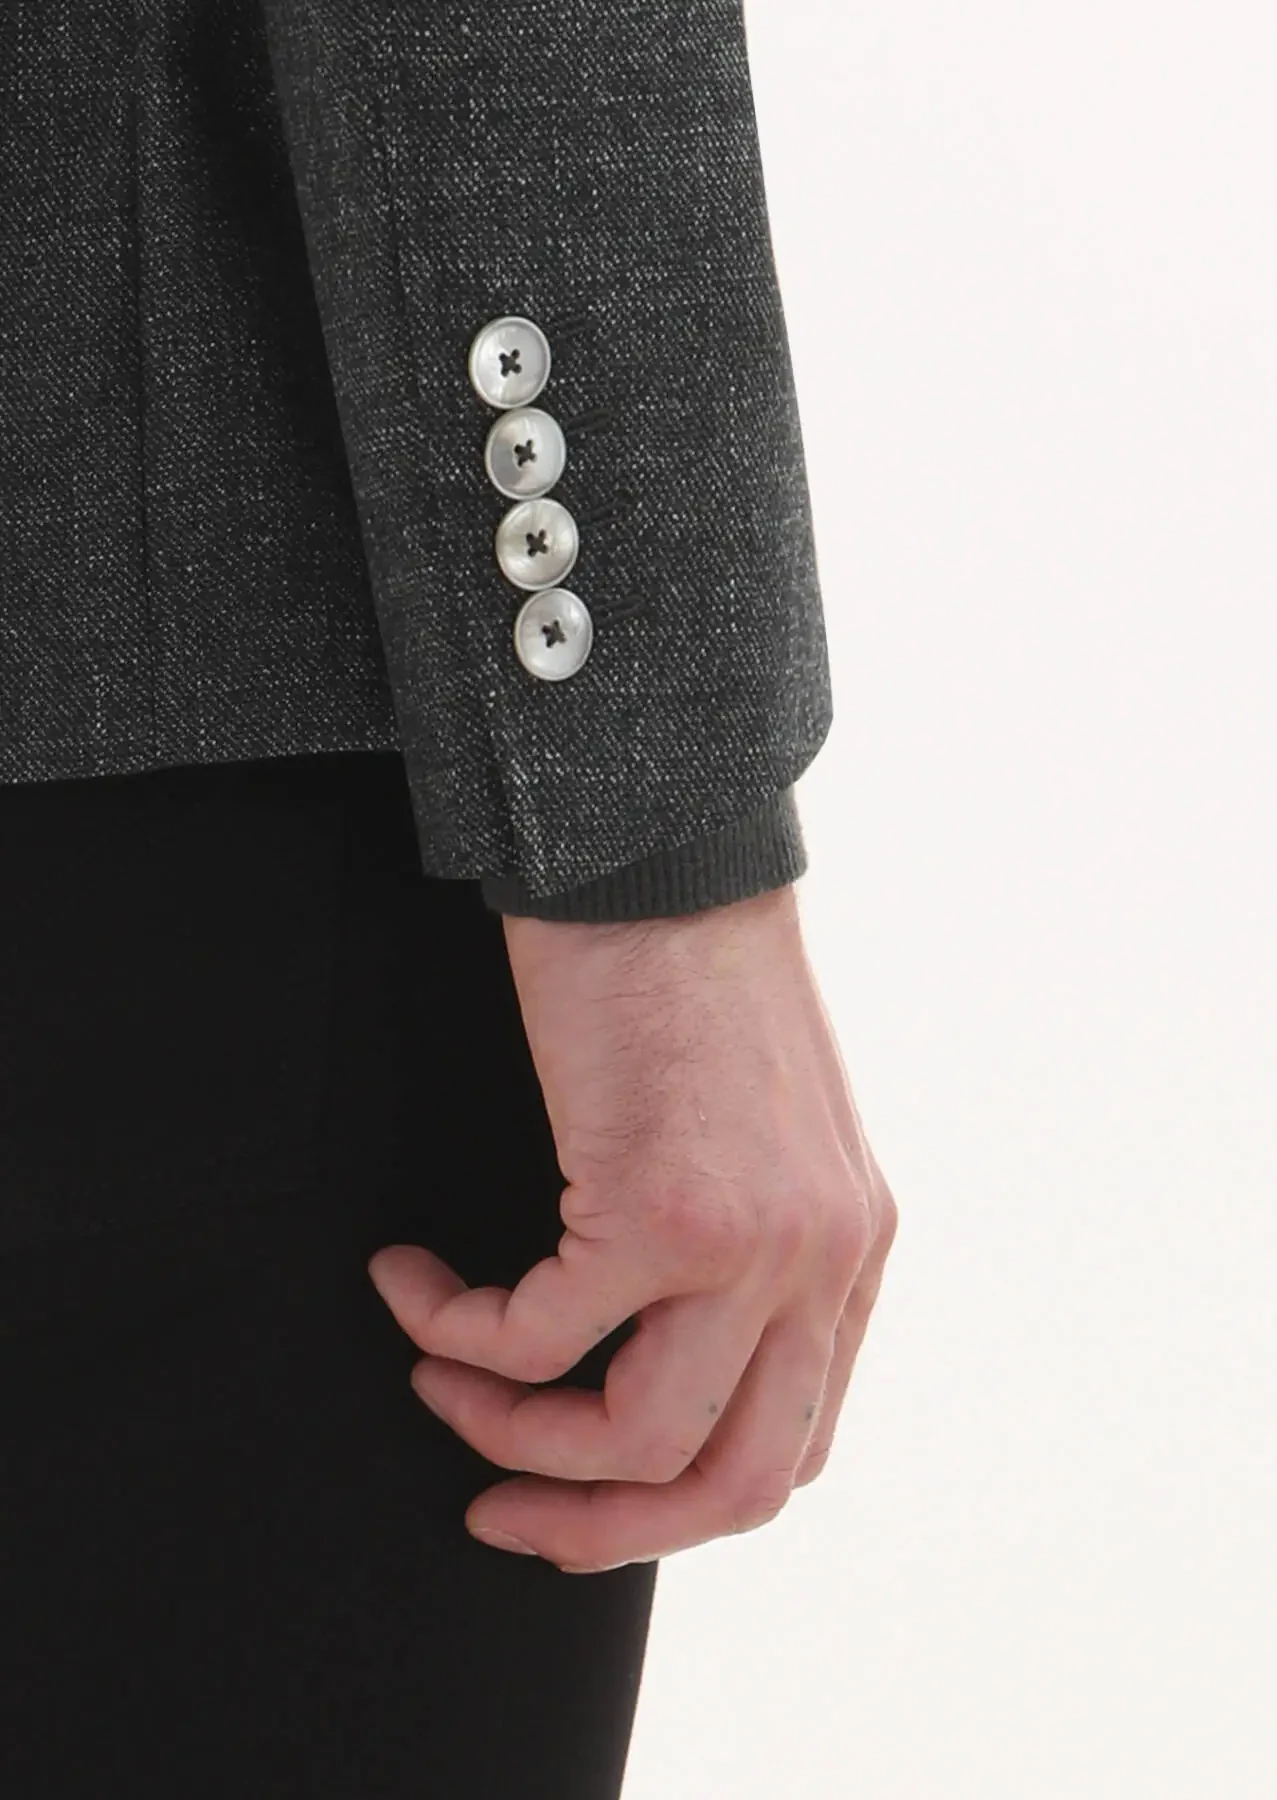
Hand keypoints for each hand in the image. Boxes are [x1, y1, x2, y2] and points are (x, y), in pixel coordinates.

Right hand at [367, 884, 896, 1571]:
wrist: (661, 860)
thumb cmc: (684, 977)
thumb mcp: (752, 1134)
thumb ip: (740, 1249)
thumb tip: (648, 1354)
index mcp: (850, 1251)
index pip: (790, 1443)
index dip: (675, 1498)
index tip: (578, 1489)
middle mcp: (823, 1261)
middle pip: (731, 1484)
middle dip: (600, 1527)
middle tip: (499, 1514)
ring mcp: (753, 1242)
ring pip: (631, 1438)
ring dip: (508, 1430)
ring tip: (437, 1374)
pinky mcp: (660, 1206)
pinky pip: (534, 1336)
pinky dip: (453, 1329)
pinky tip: (408, 1279)